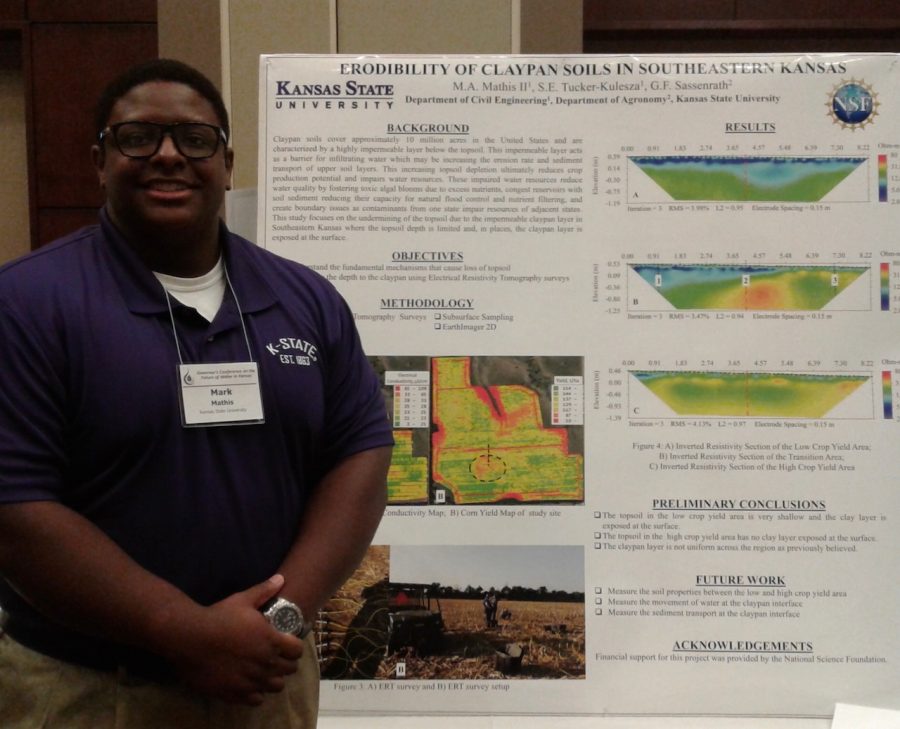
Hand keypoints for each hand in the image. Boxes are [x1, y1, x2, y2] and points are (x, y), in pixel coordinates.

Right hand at [162, 574, 304, 704]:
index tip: (285, 644)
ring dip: (272, 679)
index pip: (297, 651)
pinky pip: (256, 700)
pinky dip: (255, 692)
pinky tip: (248, 682)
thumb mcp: (242, 600)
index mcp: (272, 641)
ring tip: (263, 671)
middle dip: (284, 662)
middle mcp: (266, 663)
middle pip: (289, 670)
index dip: (293, 647)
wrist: (188, 637)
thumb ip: (264, 591)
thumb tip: (281, 578)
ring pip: (276, 687)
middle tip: (274, 656)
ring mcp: (251, 681)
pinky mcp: (235, 693)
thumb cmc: (218, 616)